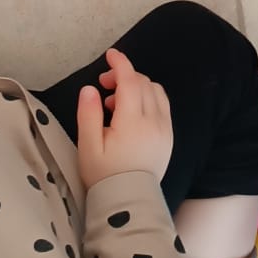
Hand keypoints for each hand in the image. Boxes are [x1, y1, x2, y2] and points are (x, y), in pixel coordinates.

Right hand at [76, 47, 173, 186]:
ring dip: (137, 86)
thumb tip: (90, 88)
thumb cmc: (104, 175)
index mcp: (133, 122)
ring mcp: (165, 129)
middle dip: (123, 76)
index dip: (120, 64)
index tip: (110, 55)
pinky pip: (163, 105)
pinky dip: (148, 98)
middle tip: (103, 86)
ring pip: (156, 91)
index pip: (130, 81)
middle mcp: (154, 121)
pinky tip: (132, 112)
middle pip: (143, 83)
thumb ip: (88, 114)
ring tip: (115, 103)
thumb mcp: (89, 146)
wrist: (129, 203)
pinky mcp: (169, 137)